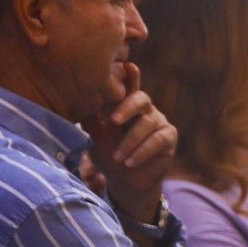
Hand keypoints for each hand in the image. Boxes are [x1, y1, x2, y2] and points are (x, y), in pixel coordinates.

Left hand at [82, 63, 176, 222]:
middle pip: (141, 98)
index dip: (130, 75)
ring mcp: (159, 122)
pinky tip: (130, 162)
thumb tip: (78, 99)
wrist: (125, 181)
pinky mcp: (169, 137)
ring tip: (118, 158)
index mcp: (126, 105)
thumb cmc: (108, 154)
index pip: (128, 86)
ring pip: (147, 123)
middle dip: (127, 107)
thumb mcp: (95, 137)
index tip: (127, 65)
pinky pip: (158, 139)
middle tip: (113, 121)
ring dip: (130, 142)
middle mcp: (145, 110)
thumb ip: (91, 118)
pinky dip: (142, 151)